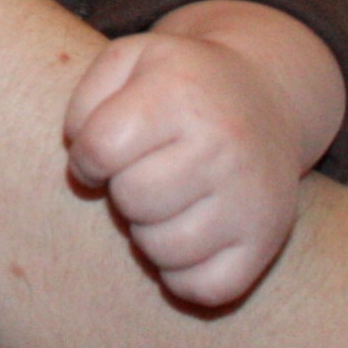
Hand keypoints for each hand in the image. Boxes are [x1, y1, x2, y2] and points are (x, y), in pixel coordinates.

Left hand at [62, 0, 343, 307]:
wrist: (266, 97)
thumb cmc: (180, 82)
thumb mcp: (130, 59)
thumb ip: (86, 100)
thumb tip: (81, 165)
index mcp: (179, 93)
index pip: (102, 147)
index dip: (86, 157)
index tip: (100, 152)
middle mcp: (221, 146)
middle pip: (132, 199)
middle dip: (121, 190)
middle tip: (141, 172)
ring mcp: (249, 199)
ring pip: (162, 249)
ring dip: (147, 231)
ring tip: (163, 200)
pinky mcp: (266, 241)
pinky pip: (204, 288)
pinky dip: (182, 274)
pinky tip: (183, 236)